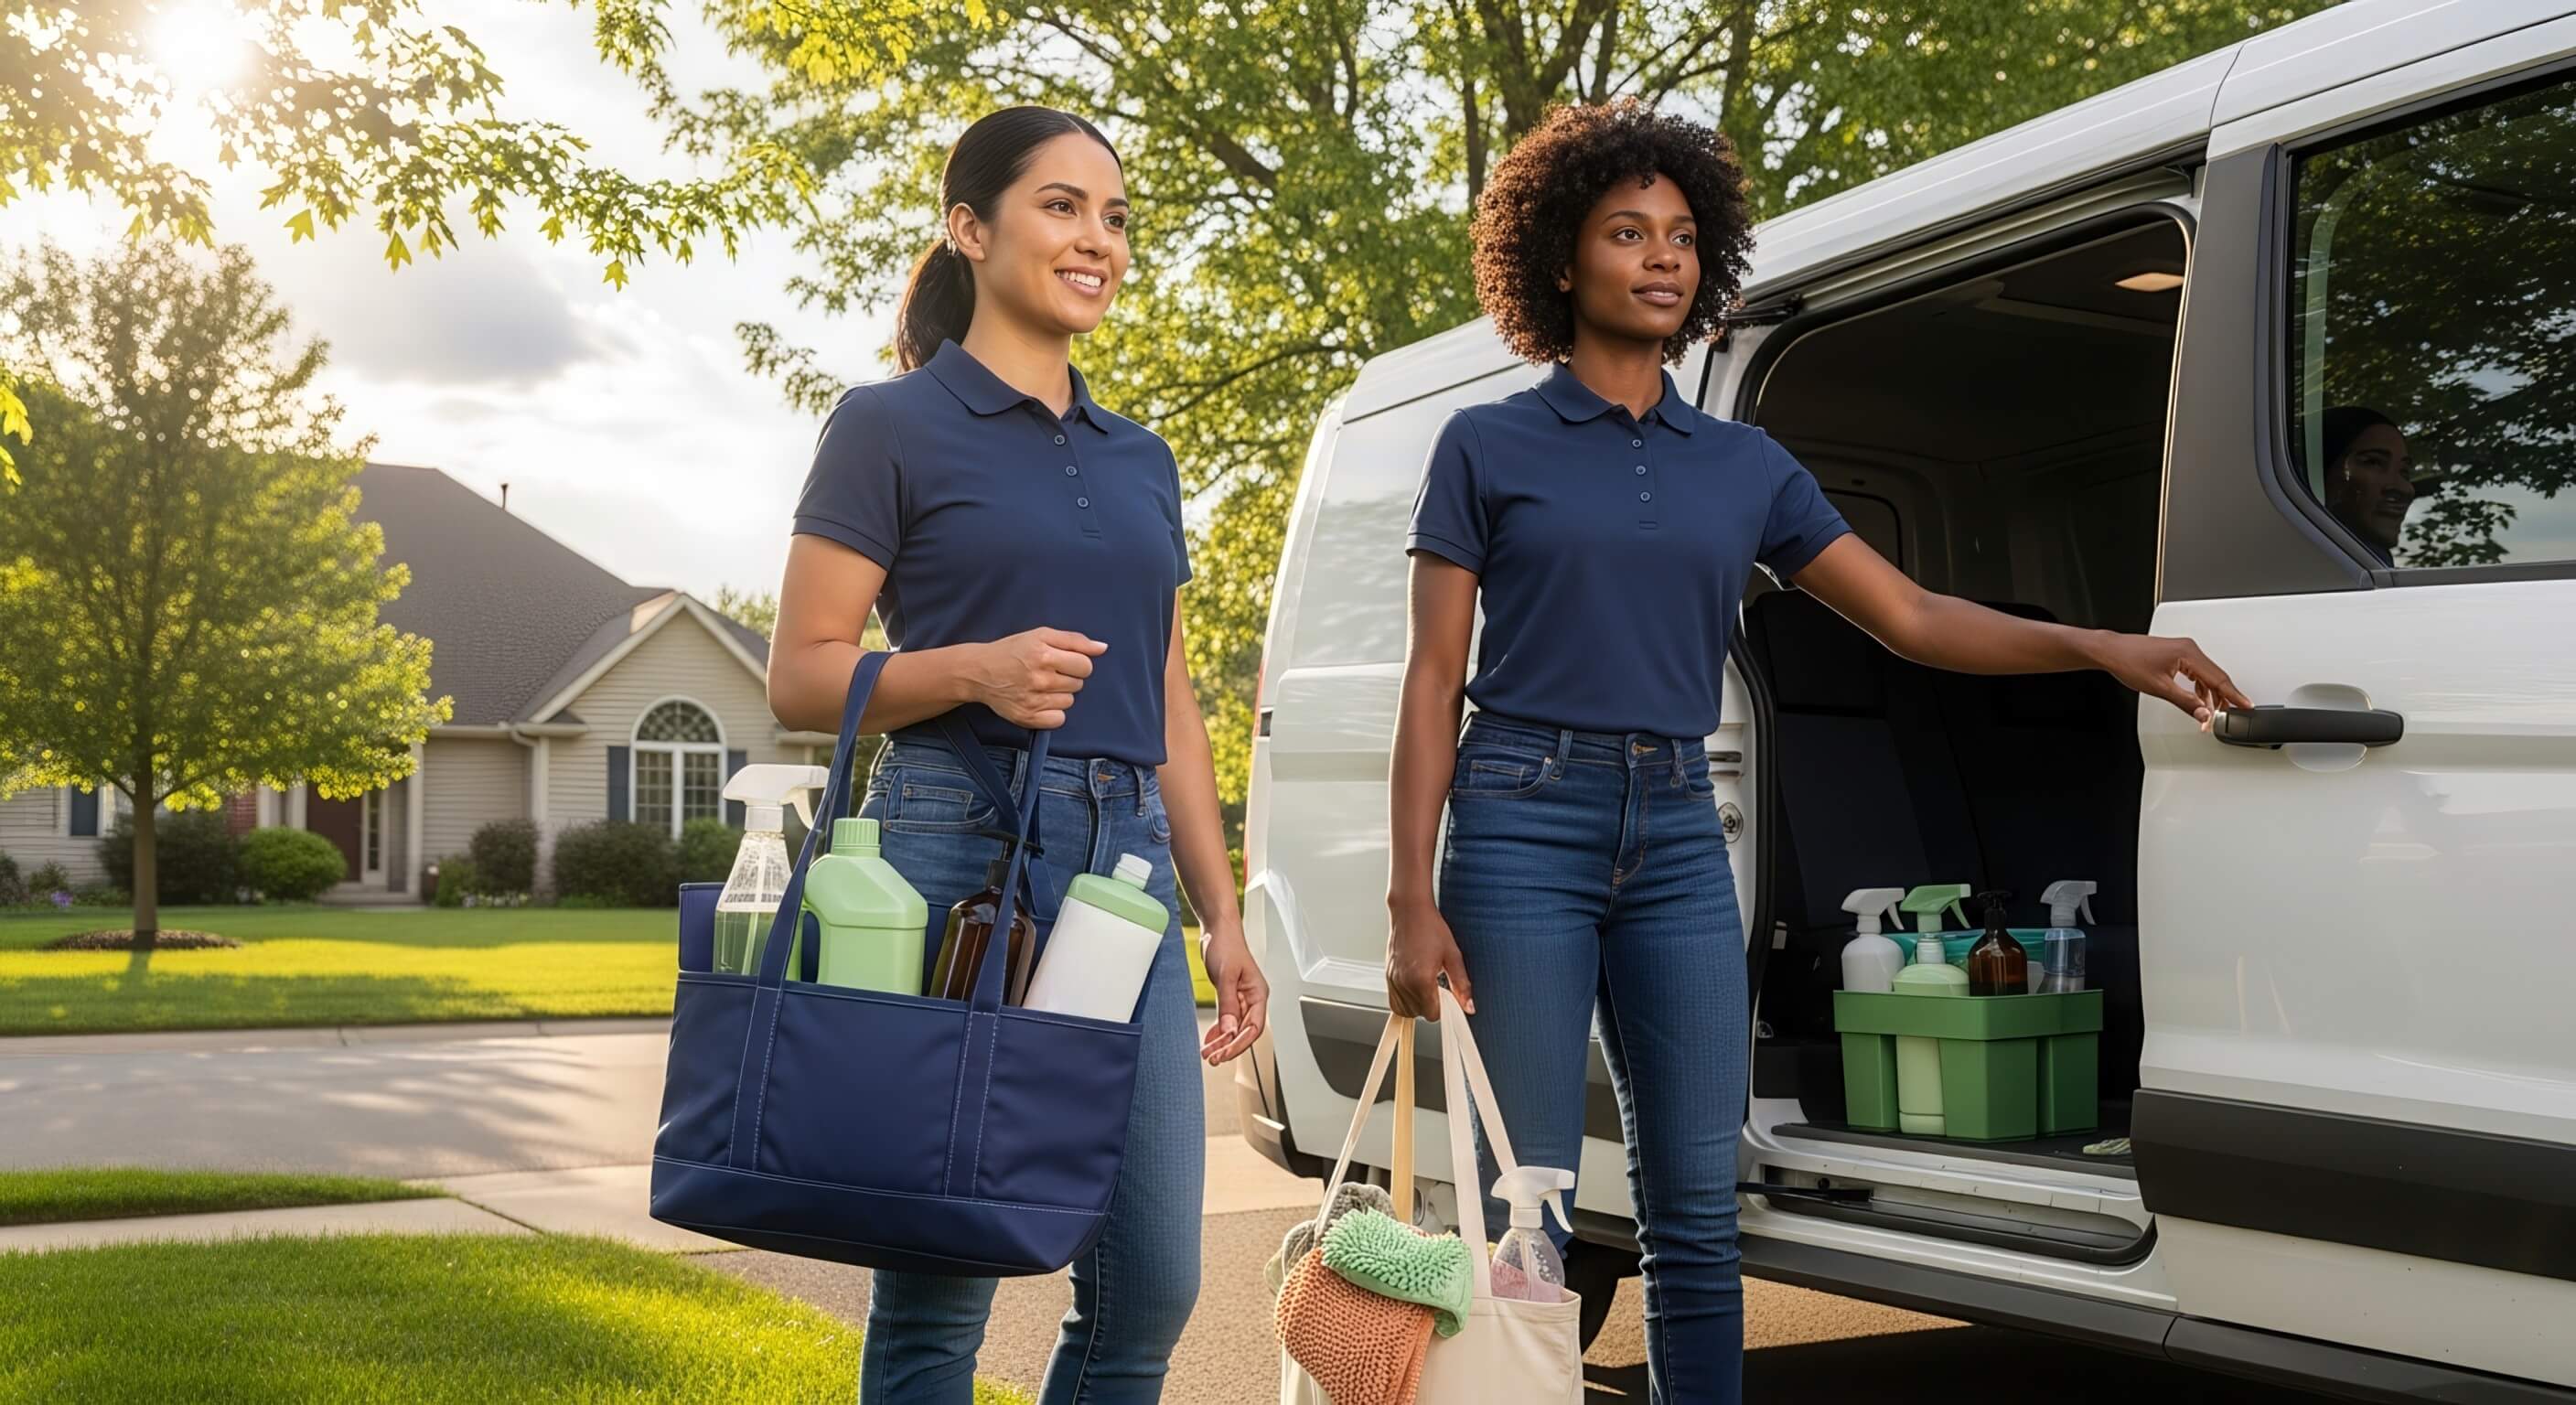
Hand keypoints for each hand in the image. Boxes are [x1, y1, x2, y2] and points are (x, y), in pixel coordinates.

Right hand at [969, 628, 1105, 729]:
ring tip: (1040, 686)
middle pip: (1078, 684)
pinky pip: (1059, 719)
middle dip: (1067, 677)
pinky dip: (1053, 712)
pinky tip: (1040, 701)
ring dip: (1059, 694)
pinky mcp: (1027, 718)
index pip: (1085, 666)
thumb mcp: (1041, 635)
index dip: (1077, 663)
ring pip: (1069, 701)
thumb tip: (1102, 648)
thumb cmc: (1012, 651)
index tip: (1063, 662)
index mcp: (1044, 655)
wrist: (979, 672)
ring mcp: (1033, 701)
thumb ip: (1074, 640)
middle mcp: (1039, 679)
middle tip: (1046, 673)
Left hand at [1198, 924, 1268, 1064]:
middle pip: (1244, 1031)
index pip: (1253, 1028)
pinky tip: (1210, 1040)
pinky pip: (1227, 1019)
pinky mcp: (1230, 996)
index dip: (1239, 1044)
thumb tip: (1229, 1030)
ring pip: (1234, 1028)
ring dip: (1222, 1041)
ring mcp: (1241, 998)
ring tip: (1208, 1053)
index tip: (1224, 1054)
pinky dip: (1219, 1031)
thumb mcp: (1226, 976)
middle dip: (1229, 1047)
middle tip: (1213, 1058)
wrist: (1217, 930)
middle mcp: (1252, 999)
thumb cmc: (1227, 945)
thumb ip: (1228, 1005)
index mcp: (1258, 994)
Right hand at [1385, 898, 1472, 1020]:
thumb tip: (1469, 1007)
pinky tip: (1414, 984)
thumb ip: (1462, 985)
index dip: (1443, 1007)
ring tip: (1425, 984)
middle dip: (1430, 1005)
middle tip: (1437, 985)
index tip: (1447, 994)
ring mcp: (1393, 979)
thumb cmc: (1431, 928)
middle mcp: (1404, 982)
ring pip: (1405, 1010)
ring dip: (1416, 1004)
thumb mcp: (1453, 956)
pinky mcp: (1387, 976)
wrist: (1410, 911)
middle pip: (1418, 1014)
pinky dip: (1405, 999)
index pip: (1432, 1014)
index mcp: (1421, 979)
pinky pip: (1394, 1001)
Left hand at [2093, 632, 2251, 726]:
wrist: (2111, 651)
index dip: (2234, 695)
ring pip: (2206, 675)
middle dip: (2222, 698)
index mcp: (2189, 654)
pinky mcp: (2177, 654)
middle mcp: (2189, 649)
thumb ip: (2185, 703)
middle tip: (2226, 716)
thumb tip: (2203, 714)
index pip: (2219, 678)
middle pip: (2215, 677)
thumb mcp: (2159, 688)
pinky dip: (2200, 687)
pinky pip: (2196, 672)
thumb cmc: (2129, 661)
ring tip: (2210, 713)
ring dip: (2210, 694)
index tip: (2245, 706)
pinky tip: (2199, 699)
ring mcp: (2184, 650)